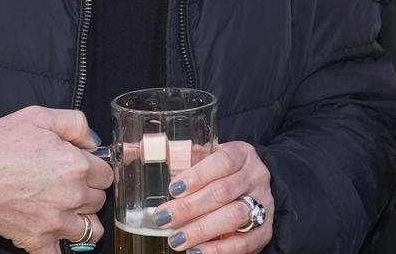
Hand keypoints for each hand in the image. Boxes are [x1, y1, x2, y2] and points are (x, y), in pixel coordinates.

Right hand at [0, 106, 114, 253]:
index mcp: (76, 165)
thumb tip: (94, 143)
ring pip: (91, 229)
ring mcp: (55, 222)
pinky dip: (60, 244)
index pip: (107, 174)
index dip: (94, 169)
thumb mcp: (39, 116)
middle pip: (99, 200)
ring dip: (82, 219)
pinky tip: (53, 232)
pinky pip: (62, 253)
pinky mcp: (37, 241)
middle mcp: (71, 196)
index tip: (81, 167)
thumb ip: (76, 124)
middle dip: (88, 191)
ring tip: (65, 209)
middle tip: (66, 184)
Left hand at [150, 141, 272, 252]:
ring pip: (234, 216)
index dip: (197, 175)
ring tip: (176, 240)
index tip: (173, 189)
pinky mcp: (265, 230)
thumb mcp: (204, 158)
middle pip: (223, 191)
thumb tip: (130, 152)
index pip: (222, 160)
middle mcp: (256, 177)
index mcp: (242, 153)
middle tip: (163, 218)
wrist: (252, 189)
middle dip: (190, 207)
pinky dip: (219, 250)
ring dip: (202, 230)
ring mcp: (264, 204)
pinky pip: (245, 243)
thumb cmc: (220, 172)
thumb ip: (175, 156)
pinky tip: (197, 252)